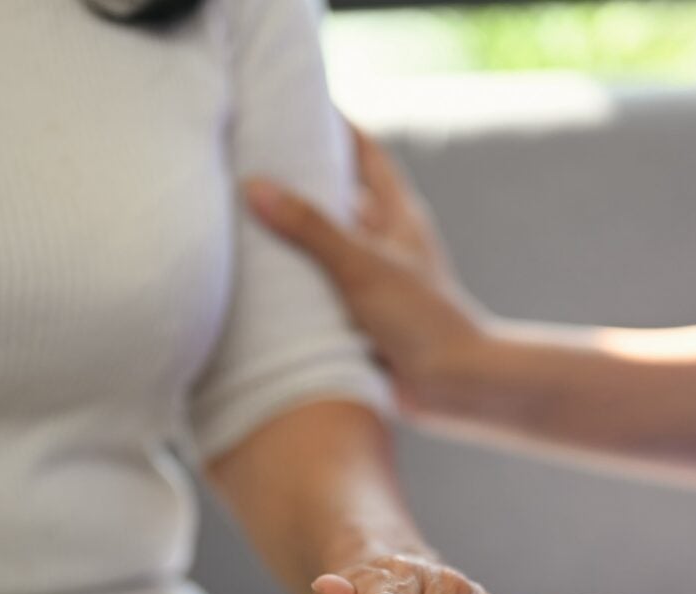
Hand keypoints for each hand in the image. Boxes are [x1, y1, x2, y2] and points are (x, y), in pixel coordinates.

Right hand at [245, 124, 490, 413]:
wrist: (454, 385)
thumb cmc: (424, 318)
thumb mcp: (362, 264)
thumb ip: (310, 227)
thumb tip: (258, 185)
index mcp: (398, 216)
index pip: (367, 156)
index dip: (338, 128)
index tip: (302, 105)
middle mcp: (386, 244)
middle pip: (339, 199)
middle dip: (301, 182)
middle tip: (253, 161)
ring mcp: (373, 281)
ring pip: (326, 248)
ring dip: (292, 237)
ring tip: (241, 216)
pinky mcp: (360, 318)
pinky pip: (319, 291)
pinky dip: (293, 284)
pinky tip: (257, 283)